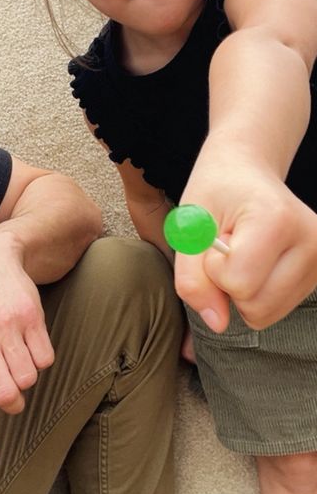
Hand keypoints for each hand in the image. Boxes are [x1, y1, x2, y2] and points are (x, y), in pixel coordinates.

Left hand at [0, 234, 54, 466]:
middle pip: (7, 394)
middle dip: (14, 401)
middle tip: (11, 388)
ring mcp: (7, 326)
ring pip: (29, 378)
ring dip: (27, 373)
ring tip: (15, 350)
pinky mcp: (31, 316)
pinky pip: (46, 359)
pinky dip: (42, 356)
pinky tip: (29, 337)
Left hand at [175, 167, 316, 330]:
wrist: (245, 169)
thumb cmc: (215, 193)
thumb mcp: (189, 227)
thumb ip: (192, 278)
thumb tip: (216, 323)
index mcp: (278, 220)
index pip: (238, 283)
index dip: (213, 267)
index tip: (217, 236)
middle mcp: (313, 241)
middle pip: (255, 306)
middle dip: (227, 282)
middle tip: (228, 244)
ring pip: (265, 314)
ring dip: (241, 289)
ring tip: (242, 251)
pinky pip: (274, 309)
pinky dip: (256, 292)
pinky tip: (257, 260)